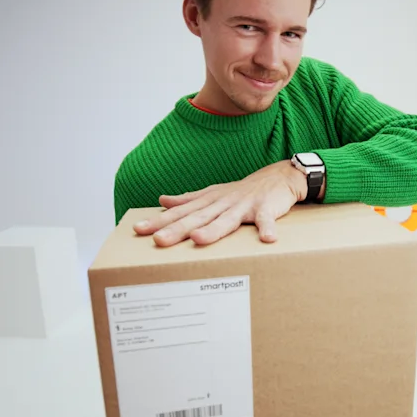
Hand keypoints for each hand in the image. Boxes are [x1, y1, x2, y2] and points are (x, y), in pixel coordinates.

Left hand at [133, 161, 307, 246]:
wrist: (278, 177)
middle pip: (197, 218)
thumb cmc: (242, 191)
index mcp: (209, 201)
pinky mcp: (267, 208)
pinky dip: (267, 228)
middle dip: (178, 229)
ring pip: (227, 220)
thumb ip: (188, 200)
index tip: (138, 230)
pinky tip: (267, 239)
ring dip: (214, 229)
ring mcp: (244, 206)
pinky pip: (267, 220)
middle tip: (158, 239)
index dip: (159, 221)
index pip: (180, 213)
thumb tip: (162, 201)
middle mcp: (222, 203)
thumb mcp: (213, 194)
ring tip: (198, 239)